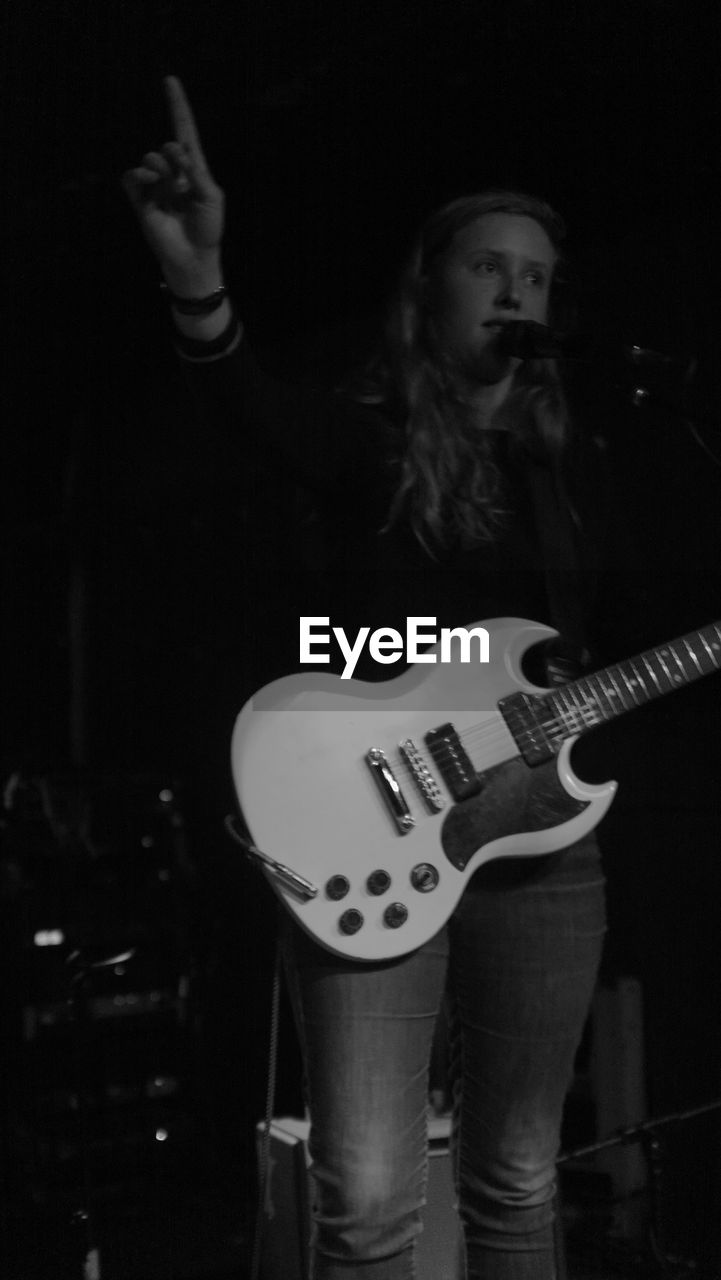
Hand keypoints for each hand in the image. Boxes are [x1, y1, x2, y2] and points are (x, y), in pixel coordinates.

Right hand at [122, 76, 224, 295]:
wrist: (193, 258)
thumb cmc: (208, 229)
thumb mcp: (212, 197)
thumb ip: (198, 172)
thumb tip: (178, 152)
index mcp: (194, 170)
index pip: (184, 132)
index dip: (178, 107)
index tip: (170, 80)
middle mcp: (174, 174)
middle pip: (166, 147)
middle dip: (173, 156)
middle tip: (180, 175)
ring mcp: (156, 187)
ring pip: (149, 160)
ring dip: (158, 167)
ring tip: (165, 185)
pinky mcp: (141, 201)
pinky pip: (131, 178)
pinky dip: (138, 176)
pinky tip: (148, 183)